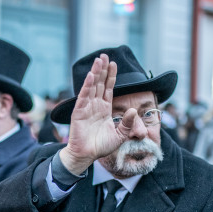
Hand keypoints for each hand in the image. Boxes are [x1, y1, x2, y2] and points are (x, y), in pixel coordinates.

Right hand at [59, 55, 137, 174]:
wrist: (87, 156)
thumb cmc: (101, 147)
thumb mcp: (120, 136)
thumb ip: (127, 124)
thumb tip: (133, 110)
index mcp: (104, 109)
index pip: (109, 89)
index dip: (111, 76)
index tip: (114, 64)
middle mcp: (95, 105)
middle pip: (100, 83)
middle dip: (103, 69)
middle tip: (105, 55)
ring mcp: (86, 107)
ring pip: (92, 86)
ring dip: (96, 72)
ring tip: (99, 59)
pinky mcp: (79, 112)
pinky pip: (84, 96)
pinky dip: (88, 86)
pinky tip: (92, 76)